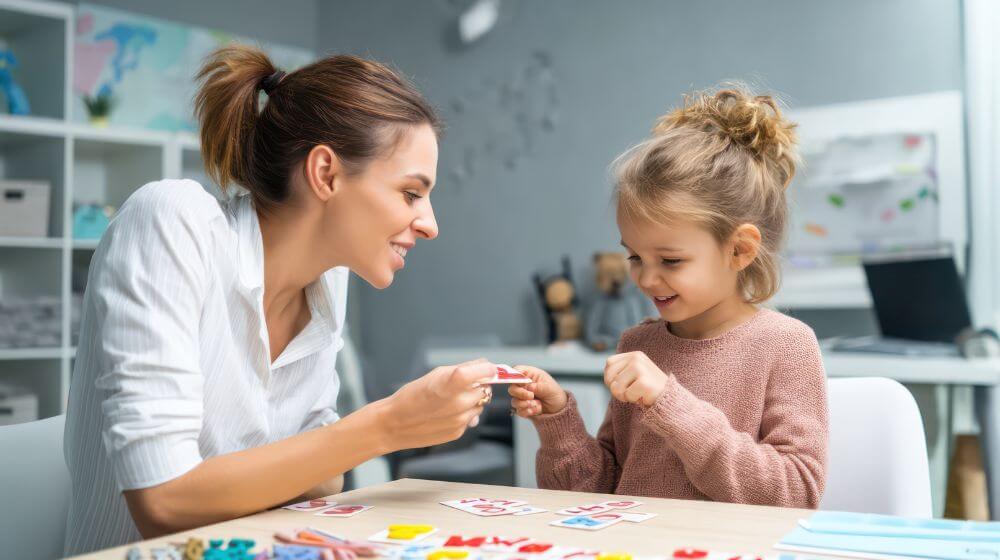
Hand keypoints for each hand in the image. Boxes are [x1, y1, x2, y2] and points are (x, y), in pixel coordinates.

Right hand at [378, 359, 494, 450]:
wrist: (395, 423)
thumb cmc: (412, 395)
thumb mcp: (436, 374)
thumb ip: (463, 369)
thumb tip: (484, 365)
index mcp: (454, 383)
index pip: (486, 372)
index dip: (488, 369)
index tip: (488, 368)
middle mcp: (460, 402)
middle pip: (485, 389)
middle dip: (479, 385)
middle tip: (464, 384)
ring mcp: (461, 419)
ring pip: (480, 405)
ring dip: (472, 400)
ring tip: (452, 400)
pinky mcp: (459, 432)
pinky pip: (471, 419)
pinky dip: (464, 414)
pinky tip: (447, 412)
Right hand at [508, 365, 566, 417]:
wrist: (558, 408)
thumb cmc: (554, 393)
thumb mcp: (549, 387)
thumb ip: (538, 386)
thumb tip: (529, 387)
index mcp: (529, 375)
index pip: (516, 371)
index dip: (515, 376)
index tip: (522, 383)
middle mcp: (523, 385)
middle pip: (512, 388)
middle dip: (521, 394)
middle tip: (531, 396)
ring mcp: (522, 397)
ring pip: (514, 401)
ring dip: (526, 404)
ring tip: (537, 404)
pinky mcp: (522, 407)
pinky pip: (519, 411)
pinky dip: (528, 411)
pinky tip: (537, 409)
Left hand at [604, 351, 667, 407]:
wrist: (669, 398)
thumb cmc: (647, 389)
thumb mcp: (633, 375)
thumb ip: (619, 372)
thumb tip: (607, 378)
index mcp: (634, 355)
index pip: (609, 363)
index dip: (610, 377)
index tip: (621, 385)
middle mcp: (637, 358)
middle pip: (610, 375)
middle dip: (615, 389)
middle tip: (627, 392)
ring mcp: (641, 369)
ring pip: (616, 386)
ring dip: (624, 396)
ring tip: (636, 394)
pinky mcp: (645, 382)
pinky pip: (627, 394)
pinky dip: (632, 399)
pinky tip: (642, 396)